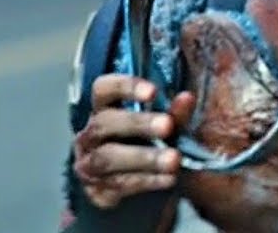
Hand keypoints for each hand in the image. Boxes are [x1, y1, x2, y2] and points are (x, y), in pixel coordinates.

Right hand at [72, 74, 196, 208]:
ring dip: (143, 157)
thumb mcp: (164, 128)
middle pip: (104, 123)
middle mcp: (91, 134)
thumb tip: (187, 98)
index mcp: (104, 109)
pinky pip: (119, 184)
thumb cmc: (149, 145)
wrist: (141, 189)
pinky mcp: (98, 191)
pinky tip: (169, 178)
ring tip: (174, 159)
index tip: (153, 92)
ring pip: (108, 158)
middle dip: (137, 123)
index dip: (124, 87)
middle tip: (167, 125)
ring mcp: (90, 164)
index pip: (103, 89)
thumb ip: (174, 114)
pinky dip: (147, 180)